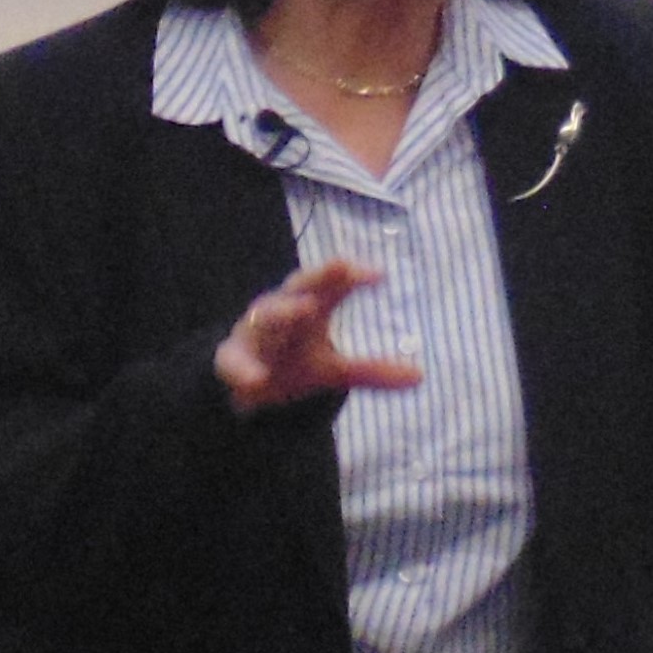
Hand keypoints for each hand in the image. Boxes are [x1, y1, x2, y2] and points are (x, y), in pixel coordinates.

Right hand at [212, 261, 424, 413]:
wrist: (249, 383)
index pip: (332, 282)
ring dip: (283, 312)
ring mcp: (255, 332)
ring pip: (265, 316)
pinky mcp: (233, 359)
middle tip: (339, 270)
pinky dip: (242, 369)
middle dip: (319, 279)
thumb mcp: (336, 370)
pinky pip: (232, 360)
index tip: (379, 275)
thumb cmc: (295, 360)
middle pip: (298, 288)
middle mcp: (282, 310)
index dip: (351, 275)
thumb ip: (373, 371)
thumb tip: (420, 377)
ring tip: (303, 310)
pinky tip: (254, 381)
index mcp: (310, 305)